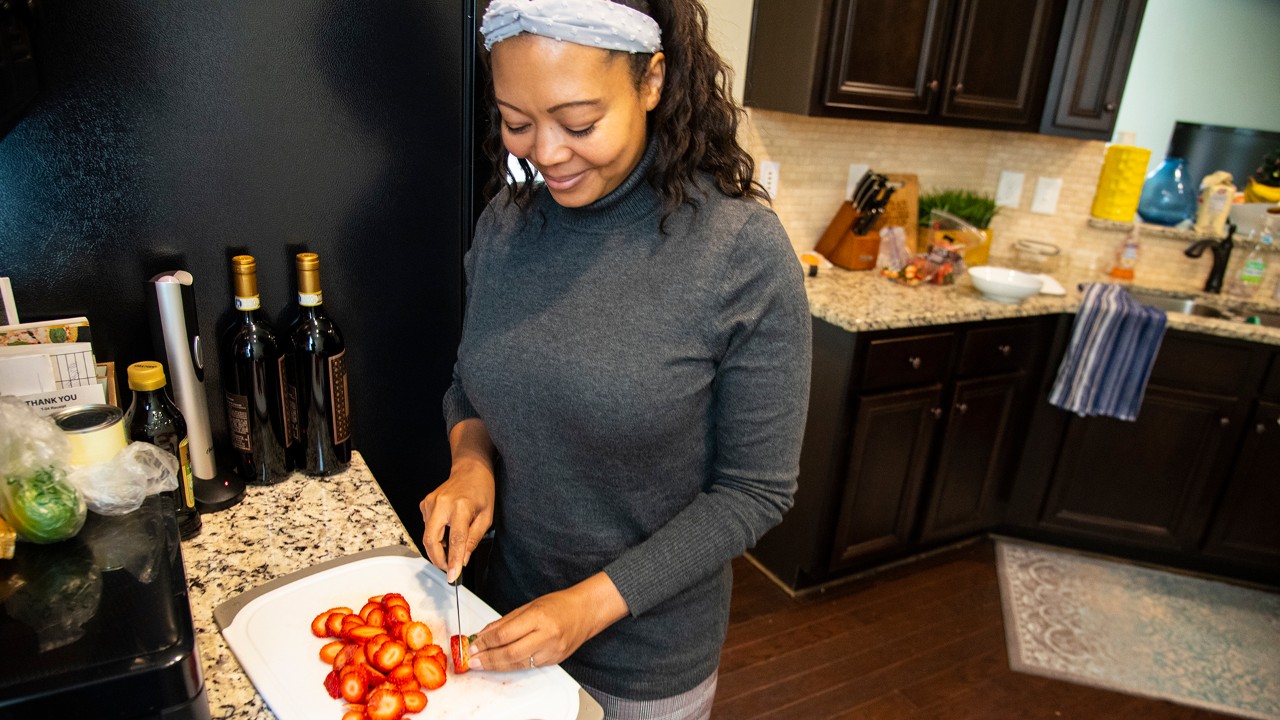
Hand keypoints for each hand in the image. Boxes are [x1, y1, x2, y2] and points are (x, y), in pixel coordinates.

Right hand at [419, 457, 493, 582]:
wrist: (470, 468)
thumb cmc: (482, 490)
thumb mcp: (486, 517)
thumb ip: (473, 539)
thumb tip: (463, 560)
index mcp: (460, 507)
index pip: (455, 540)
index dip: (453, 561)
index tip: (453, 576)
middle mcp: (441, 504)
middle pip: (431, 540)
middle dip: (438, 559)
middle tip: (449, 568)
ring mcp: (430, 503)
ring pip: (427, 536)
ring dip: (438, 549)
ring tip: (452, 548)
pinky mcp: (425, 504)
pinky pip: (427, 527)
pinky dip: (435, 536)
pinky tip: (447, 530)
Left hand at [467, 572, 628, 671]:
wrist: (586, 612)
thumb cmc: (560, 604)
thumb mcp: (530, 606)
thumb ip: (506, 621)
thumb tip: (484, 634)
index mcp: (538, 617)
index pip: (505, 634)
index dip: (486, 642)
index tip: (473, 645)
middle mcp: (546, 636)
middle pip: (509, 653)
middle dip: (488, 658)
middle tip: (473, 660)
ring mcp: (551, 651)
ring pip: (518, 663)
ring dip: (497, 665)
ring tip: (482, 664)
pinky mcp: (554, 660)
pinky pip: (528, 666)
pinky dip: (513, 665)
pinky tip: (502, 662)